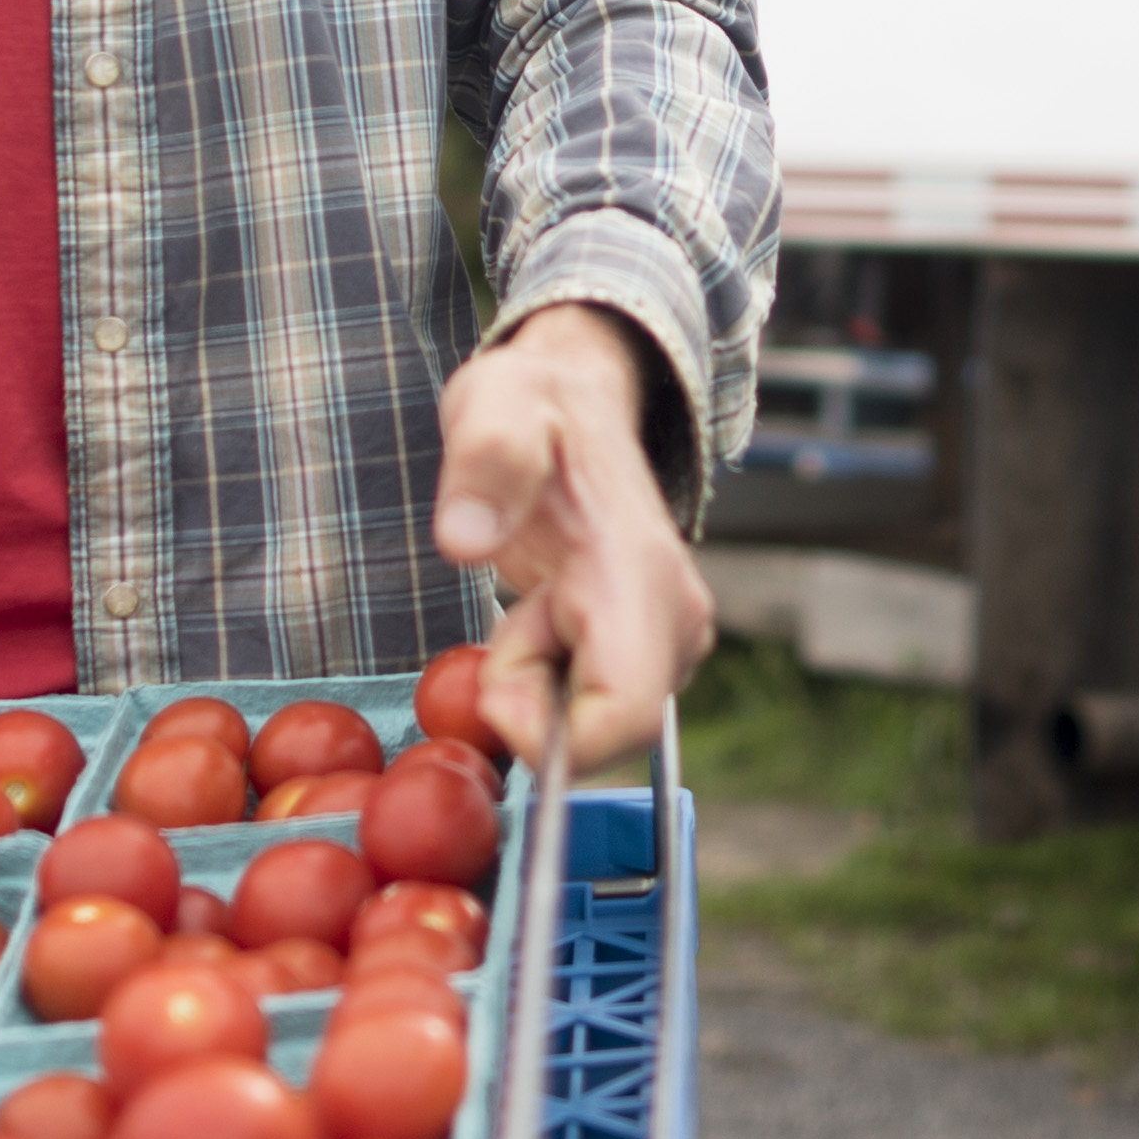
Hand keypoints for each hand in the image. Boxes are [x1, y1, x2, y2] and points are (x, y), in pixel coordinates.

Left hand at [434, 303, 714, 773]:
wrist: (576, 403)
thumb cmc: (535, 406)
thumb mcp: (495, 404)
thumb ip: (485, 460)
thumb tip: (464, 539)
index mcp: (637, 573)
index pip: (626, 715)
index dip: (550, 735)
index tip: (491, 686)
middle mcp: (674, 619)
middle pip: (597, 732)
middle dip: (529, 699)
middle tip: (507, 615)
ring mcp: (668, 642)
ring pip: (586, 726)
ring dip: (534, 684)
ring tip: (527, 598)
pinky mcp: (649, 655)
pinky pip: (585, 711)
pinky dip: (546, 680)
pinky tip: (545, 612)